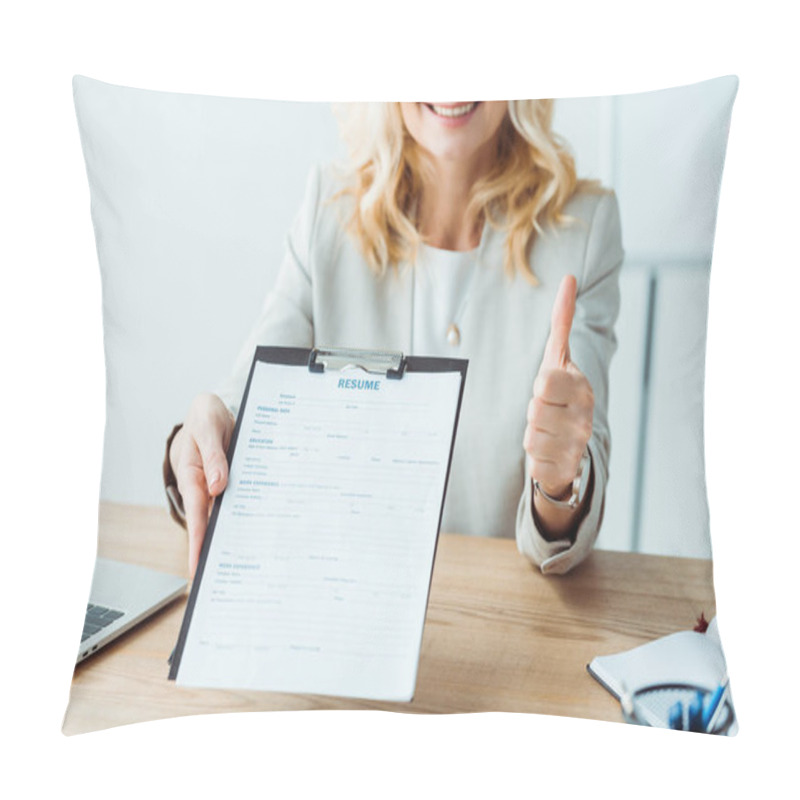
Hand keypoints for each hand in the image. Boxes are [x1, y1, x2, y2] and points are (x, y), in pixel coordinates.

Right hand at [169, 393, 234, 576]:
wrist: (210, 410)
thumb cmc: (205, 417)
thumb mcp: (209, 426)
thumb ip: (214, 455)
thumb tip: (217, 486)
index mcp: (193, 474)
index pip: (197, 513)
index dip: (198, 541)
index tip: (198, 566)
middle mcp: (204, 486)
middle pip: (211, 523)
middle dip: (216, 550)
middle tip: (224, 579)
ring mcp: (217, 488)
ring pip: (226, 516)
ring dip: (235, 537)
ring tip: (248, 566)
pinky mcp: (231, 484)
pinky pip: (239, 503)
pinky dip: (247, 517)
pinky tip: (262, 533)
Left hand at [524, 275, 593, 502]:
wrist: (571, 443)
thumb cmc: (559, 394)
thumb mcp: (558, 358)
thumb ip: (562, 320)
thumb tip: (569, 277)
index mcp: (583, 387)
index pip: (545, 382)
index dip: (540, 386)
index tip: (550, 388)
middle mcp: (585, 417)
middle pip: (534, 410)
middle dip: (533, 411)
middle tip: (546, 411)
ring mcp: (578, 446)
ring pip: (530, 437)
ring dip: (532, 434)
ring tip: (548, 431)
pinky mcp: (565, 470)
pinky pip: (532, 462)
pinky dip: (535, 458)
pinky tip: (549, 452)